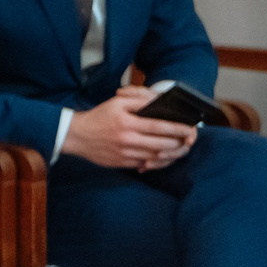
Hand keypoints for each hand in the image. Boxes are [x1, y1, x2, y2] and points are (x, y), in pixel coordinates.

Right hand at [63, 86, 196, 170]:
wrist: (76, 135)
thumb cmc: (98, 117)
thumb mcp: (116, 102)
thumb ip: (138, 100)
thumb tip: (159, 101)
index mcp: (126, 122)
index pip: (159, 126)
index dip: (178, 128)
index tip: (190, 129)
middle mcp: (127, 139)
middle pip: (162, 144)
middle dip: (180, 143)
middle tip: (189, 140)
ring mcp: (124, 153)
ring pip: (156, 158)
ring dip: (173, 155)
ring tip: (181, 150)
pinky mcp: (122, 163)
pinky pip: (146, 165)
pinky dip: (159, 163)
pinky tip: (165, 158)